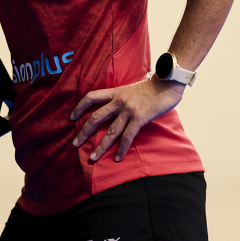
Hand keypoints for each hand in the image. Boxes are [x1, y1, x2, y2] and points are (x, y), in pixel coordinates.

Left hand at [70, 75, 184, 162]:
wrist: (168, 81)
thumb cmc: (154, 85)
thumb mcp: (133, 88)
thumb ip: (124, 96)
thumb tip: (121, 103)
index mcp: (116, 92)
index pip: (91, 97)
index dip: (79, 107)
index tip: (72, 117)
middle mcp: (119, 101)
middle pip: (95, 117)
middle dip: (84, 132)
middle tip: (75, 144)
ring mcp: (128, 110)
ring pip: (110, 131)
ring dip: (100, 146)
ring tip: (93, 158)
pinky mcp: (139, 118)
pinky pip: (127, 137)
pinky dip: (121, 149)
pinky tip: (117, 158)